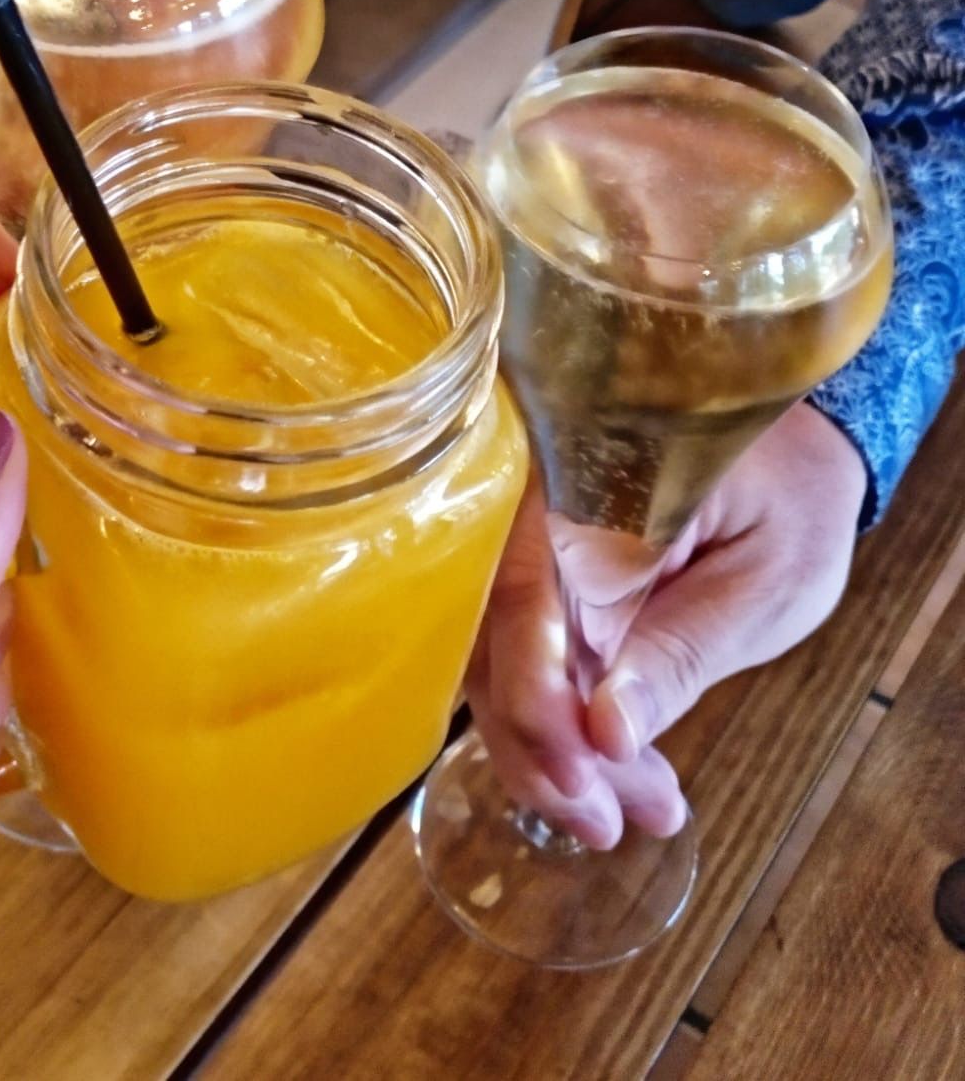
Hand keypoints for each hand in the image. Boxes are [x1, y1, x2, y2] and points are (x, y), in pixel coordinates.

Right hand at [466, 401, 865, 847]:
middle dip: (543, 749)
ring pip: (498, 661)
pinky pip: (524, 659)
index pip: (525, 594)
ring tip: (629, 812)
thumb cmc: (787, 498)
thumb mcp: (765, 579)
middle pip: (494, 639)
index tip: (587, 779)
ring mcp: (522, 548)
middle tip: (605, 825)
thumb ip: (684, 649)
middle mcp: (526, 509)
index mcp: (578, 479)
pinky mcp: (536, 584)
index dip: (539, 698)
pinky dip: (566, 727)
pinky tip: (616, 777)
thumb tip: (606, 732)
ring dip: (553, 752)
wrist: (784, 455)